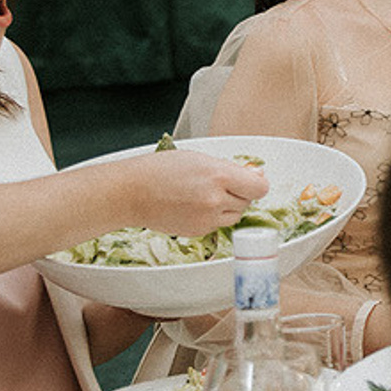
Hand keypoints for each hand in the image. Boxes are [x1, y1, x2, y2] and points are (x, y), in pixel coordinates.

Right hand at [123, 150, 267, 238]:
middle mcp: (215, 199)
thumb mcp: (200, 159)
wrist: (130, 193)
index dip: (256, 183)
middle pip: (248, 201)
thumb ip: (231, 169)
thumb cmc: (159, 171)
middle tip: (218, 184)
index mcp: (219, 176)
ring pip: (235, 215)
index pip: (259, 187)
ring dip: (228, 206)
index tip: (252, 180)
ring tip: (205, 195)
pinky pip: (217, 225)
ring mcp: (206, 218)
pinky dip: (213, 217)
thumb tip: (257, 175)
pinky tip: (195, 205)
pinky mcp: (198, 231)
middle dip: (239, 193)